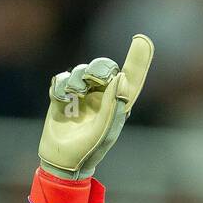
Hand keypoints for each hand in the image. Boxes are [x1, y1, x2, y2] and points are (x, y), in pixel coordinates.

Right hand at [38, 34, 154, 180]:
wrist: (62, 162)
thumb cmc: (89, 150)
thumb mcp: (104, 131)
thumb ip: (113, 105)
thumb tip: (120, 77)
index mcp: (117, 104)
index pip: (131, 78)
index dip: (138, 59)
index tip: (142, 39)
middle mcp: (101, 96)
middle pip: (104, 67)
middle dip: (99, 69)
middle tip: (92, 80)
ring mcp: (82, 94)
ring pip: (81, 70)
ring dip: (77, 81)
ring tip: (73, 96)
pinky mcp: (63, 95)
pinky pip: (62, 78)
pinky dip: (61, 87)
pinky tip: (60, 100)